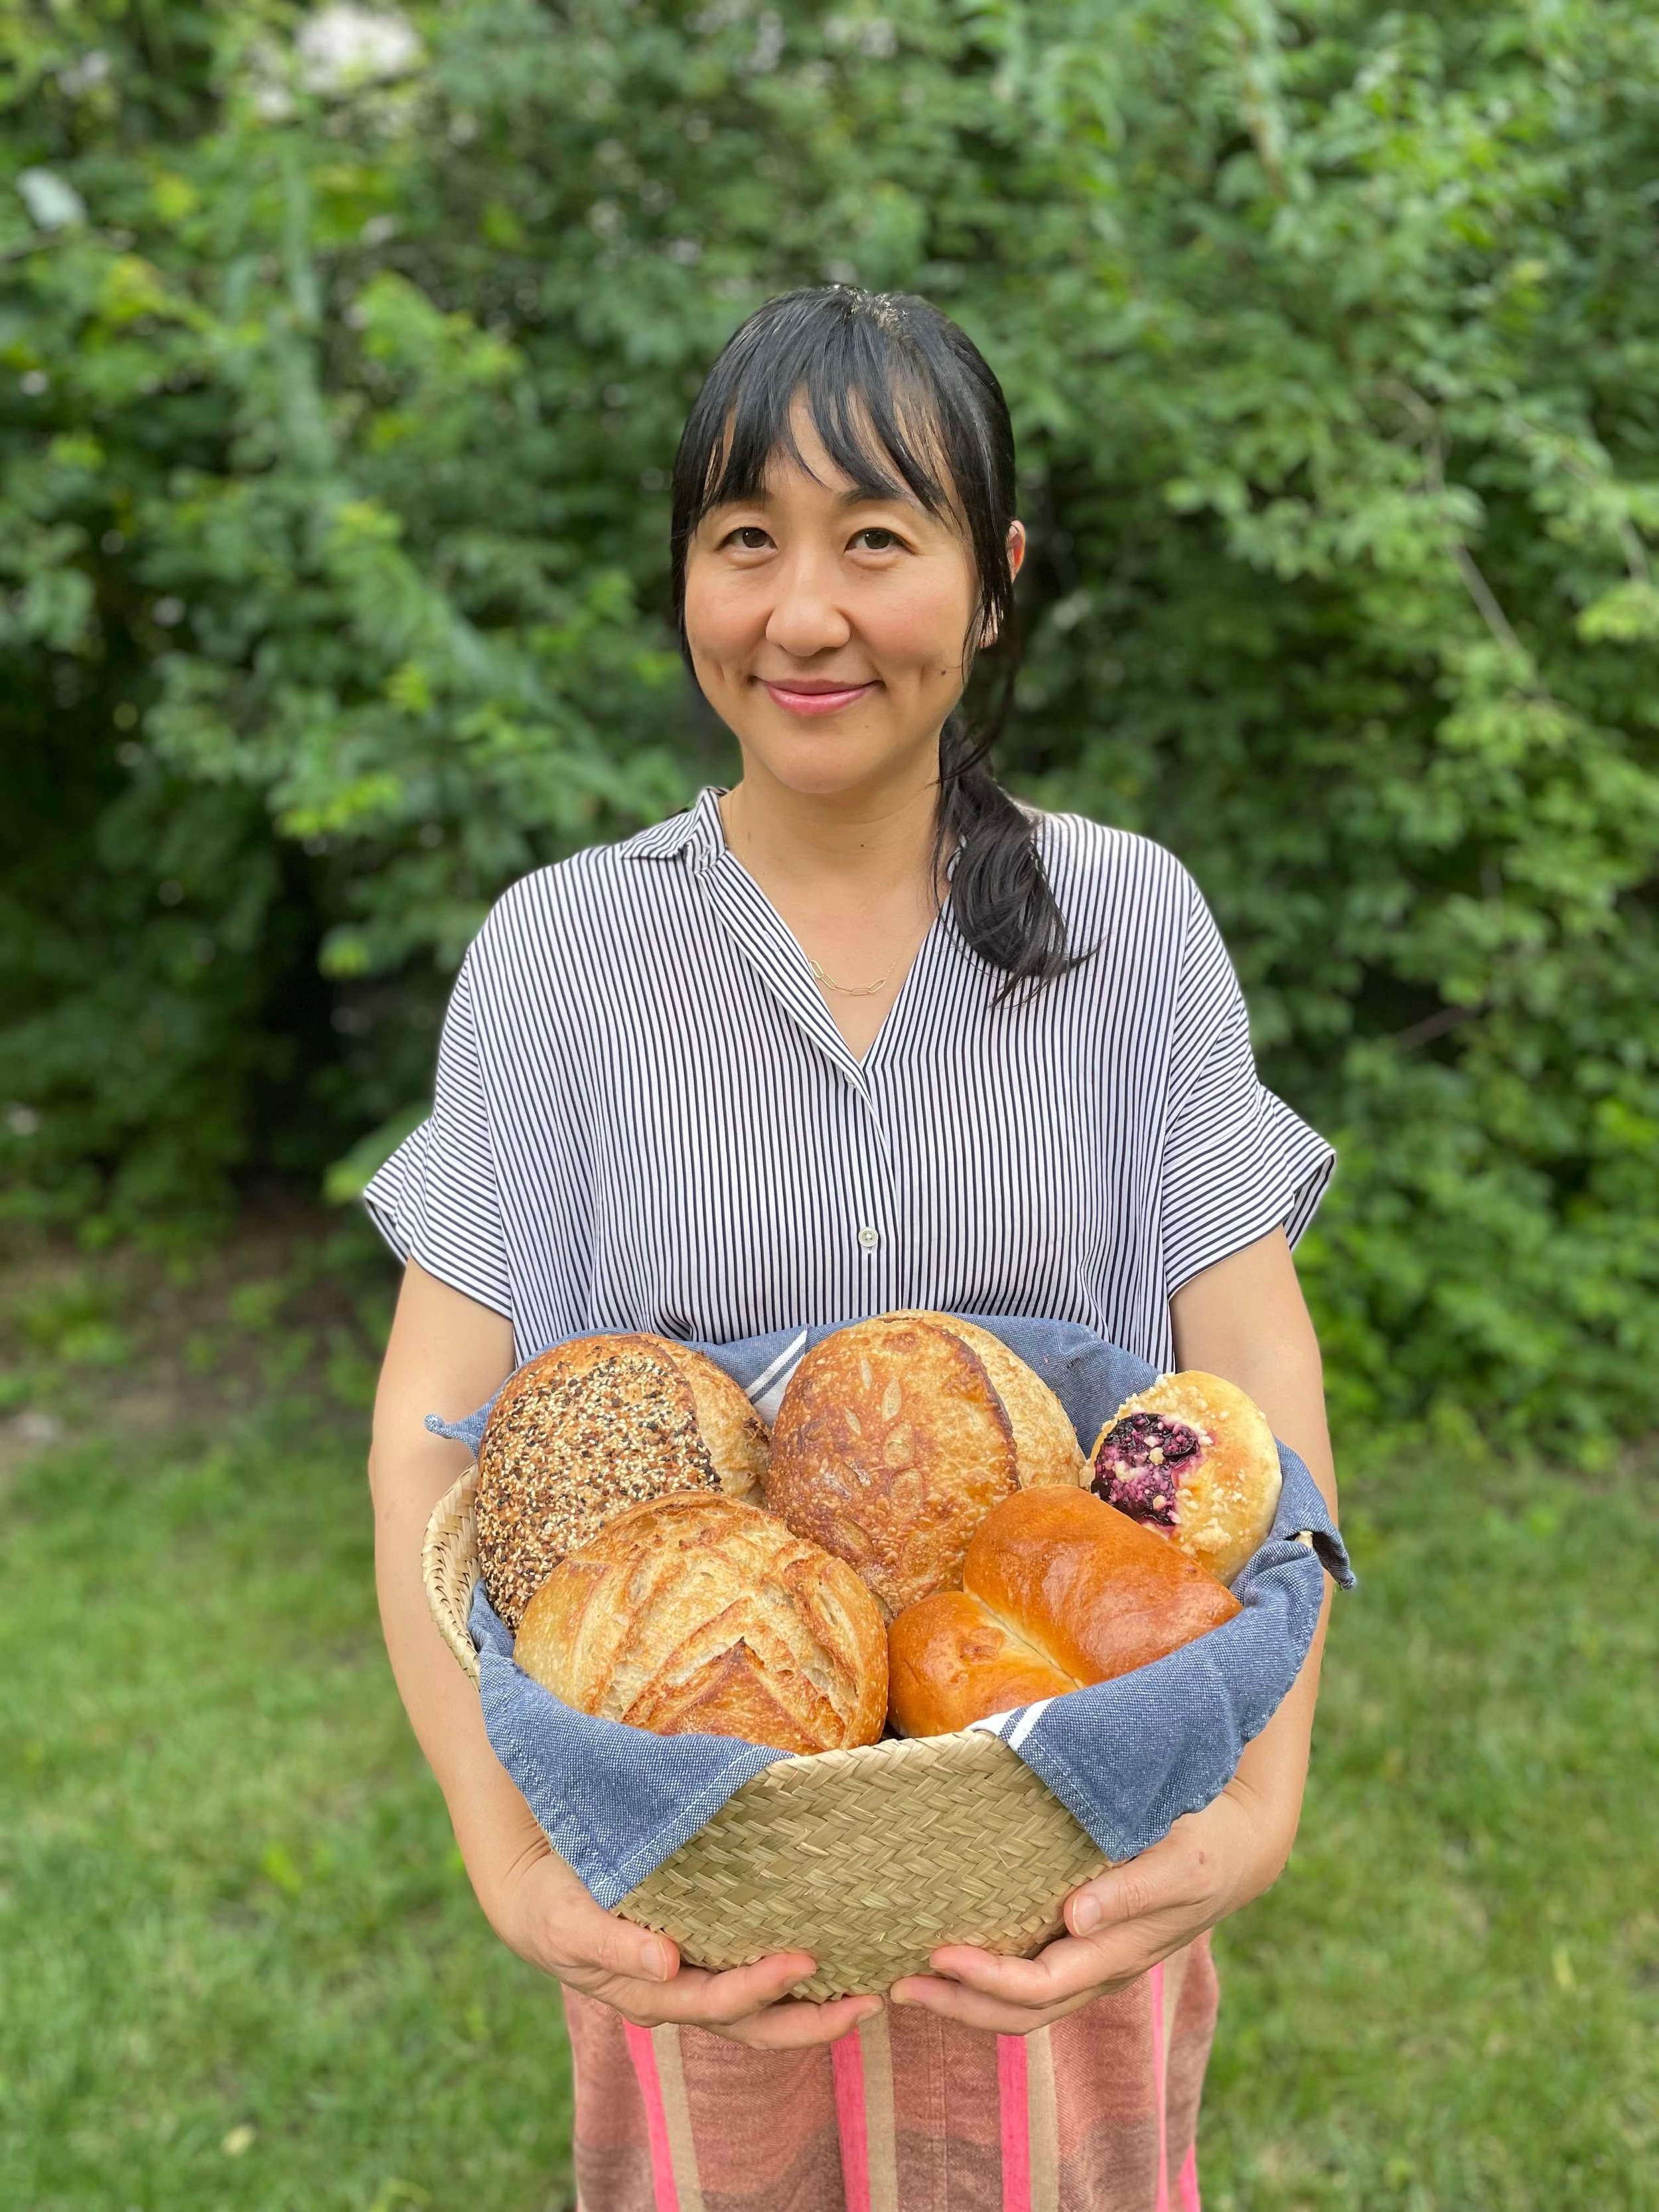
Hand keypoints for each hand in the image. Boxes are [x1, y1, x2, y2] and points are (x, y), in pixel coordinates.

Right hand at [484, 1835, 880, 2048]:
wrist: (535, 1896)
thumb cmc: (553, 1907)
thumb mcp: (570, 1922)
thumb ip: (614, 1943)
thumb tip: (666, 1962)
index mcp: (650, 1992)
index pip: (718, 2003)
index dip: (762, 1988)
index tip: (805, 1962)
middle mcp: (679, 1996)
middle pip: (754, 2027)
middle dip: (811, 2023)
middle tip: (869, 2003)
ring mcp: (692, 1981)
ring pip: (760, 2014)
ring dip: (811, 2010)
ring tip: (866, 1995)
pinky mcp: (700, 1957)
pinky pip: (750, 1978)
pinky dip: (790, 1983)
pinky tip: (829, 1963)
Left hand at [888, 1775, 1293, 2035]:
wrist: (1240, 1844)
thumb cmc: (1208, 1845)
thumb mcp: (1180, 1861)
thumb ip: (1131, 1890)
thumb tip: (1073, 1918)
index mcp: (1118, 1953)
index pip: (1039, 1986)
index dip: (985, 1980)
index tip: (937, 1956)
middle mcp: (1100, 1967)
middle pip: (1020, 2013)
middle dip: (957, 2005)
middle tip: (896, 1987)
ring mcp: (1093, 1959)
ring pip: (1022, 2004)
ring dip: (964, 1999)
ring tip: (909, 1980)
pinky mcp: (1087, 1941)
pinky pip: (1031, 1976)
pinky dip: (987, 1977)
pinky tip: (954, 1955)